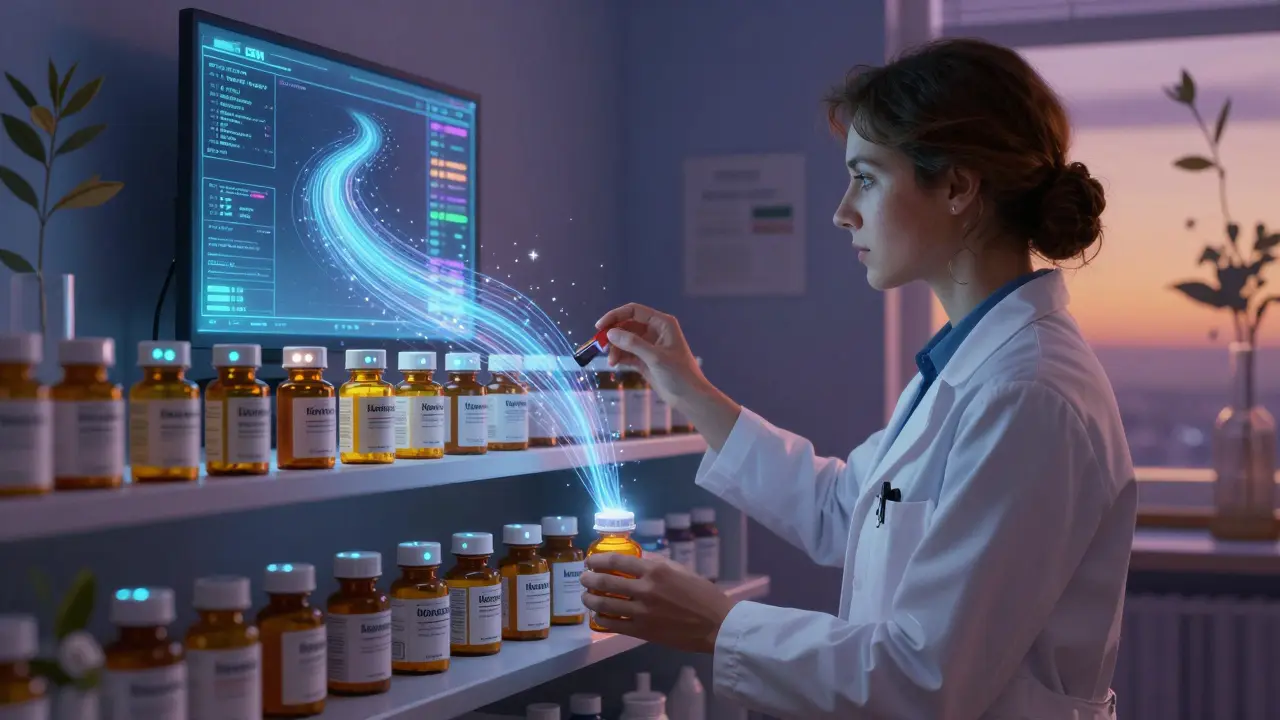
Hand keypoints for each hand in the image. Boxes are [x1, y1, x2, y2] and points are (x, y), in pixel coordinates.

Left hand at [580, 552, 738, 653]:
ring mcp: (642, 612)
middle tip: (583, 578)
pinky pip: (613, 624)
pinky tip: (597, 615)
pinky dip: (601, 618)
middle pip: (606, 582)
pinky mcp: (642, 631)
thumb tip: (636, 556)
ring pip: (605, 603)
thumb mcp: (680, 569)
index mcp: (655, 570)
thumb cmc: (702, 594)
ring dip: (590, 598)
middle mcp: (645, 589)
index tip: (590, 561)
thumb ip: (657, 562)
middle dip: (588, 579)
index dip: (598, 560)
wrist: (715, 624)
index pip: (617, 561)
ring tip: (585, 596)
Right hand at [595, 303, 707, 408]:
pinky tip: (615, 364)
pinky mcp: (644, 359)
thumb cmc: (679, 374)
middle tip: (601, 346)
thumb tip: (610, 333)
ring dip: (615, 348)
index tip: (600, 326)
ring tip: (612, 362)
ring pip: (625, 340)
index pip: (634, 311)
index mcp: (662, 323)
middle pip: (627, 325)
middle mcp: (655, 331)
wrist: (689, 397)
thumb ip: (633, 343)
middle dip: (613, 335)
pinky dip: (619, 357)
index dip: (615, 316)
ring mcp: (649, 346)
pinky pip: (627, 353)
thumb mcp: (655, 357)